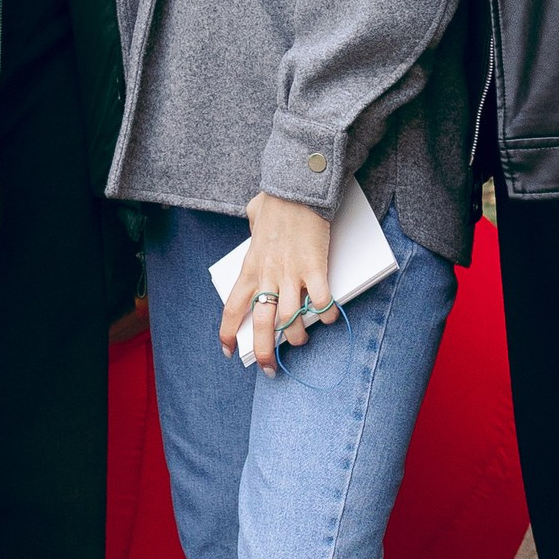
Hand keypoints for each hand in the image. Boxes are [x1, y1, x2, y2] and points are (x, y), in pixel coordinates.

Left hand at [219, 192, 337, 362]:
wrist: (297, 189)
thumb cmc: (277, 200)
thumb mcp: (255, 215)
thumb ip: (253, 224)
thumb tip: (254, 217)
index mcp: (250, 268)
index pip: (233, 308)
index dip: (228, 333)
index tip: (229, 351)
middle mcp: (268, 276)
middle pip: (263, 325)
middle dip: (265, 352)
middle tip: (269, 369)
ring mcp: (291, 274)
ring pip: (292, 319)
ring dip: (298, 336)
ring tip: (301, 341)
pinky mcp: (315, 268)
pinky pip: (321, 301)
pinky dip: (327, 313)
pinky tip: (330, 317)